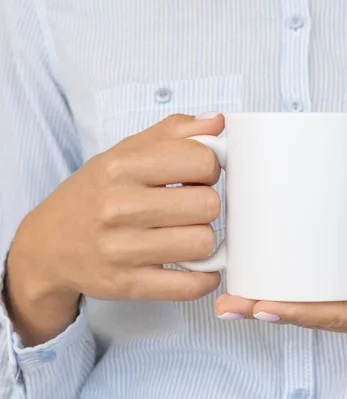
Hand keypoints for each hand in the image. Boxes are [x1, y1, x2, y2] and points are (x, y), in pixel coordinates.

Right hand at [6, 113, 223, 345]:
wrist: (47, 246)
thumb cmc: (95, 194)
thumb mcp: (125, 153)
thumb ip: (174, 133)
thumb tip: (218, 122)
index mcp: (121, 167)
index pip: (201, 160)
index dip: (209, 168)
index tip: (197, 175)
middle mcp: (118, 207)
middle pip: (208, 205)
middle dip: (207, 205)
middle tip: (190, 207)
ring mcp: (121, 250)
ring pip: (203, 244)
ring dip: (203, 240)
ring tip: (186, 234)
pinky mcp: (127, 285)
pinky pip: (191, 286)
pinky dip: (204, 277)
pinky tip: (197, 266)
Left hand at [215, 219, 346, 342]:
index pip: (334, 317)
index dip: (295, 313)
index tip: (259, 306)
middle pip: (313, 320)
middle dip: (269, 313)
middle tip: (227, 304)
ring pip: (311, 313)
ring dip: (271, 307)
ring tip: (232, 299)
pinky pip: (319, 301)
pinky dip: (290, 297)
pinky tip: (264, 287)